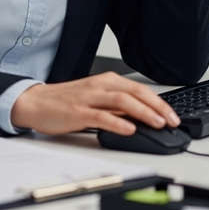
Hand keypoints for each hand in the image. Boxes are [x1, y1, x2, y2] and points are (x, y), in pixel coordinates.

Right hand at [10, 72, 180, 134]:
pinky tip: (129, 129)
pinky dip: (118, 122)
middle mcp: (100, 86)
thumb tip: (140, 116)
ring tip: (157, 123)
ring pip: (122, 101)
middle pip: (135, 92)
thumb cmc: (65, 101)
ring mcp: (89, 98)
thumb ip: (116, 105)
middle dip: (157, 106)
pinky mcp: (78, 112)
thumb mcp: (96, 98)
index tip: (173, 115)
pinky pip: (101, 116)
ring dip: (143, 112)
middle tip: (172, 120)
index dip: (159, 101)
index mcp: (107, 81)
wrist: (35, 102)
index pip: (139, 89)